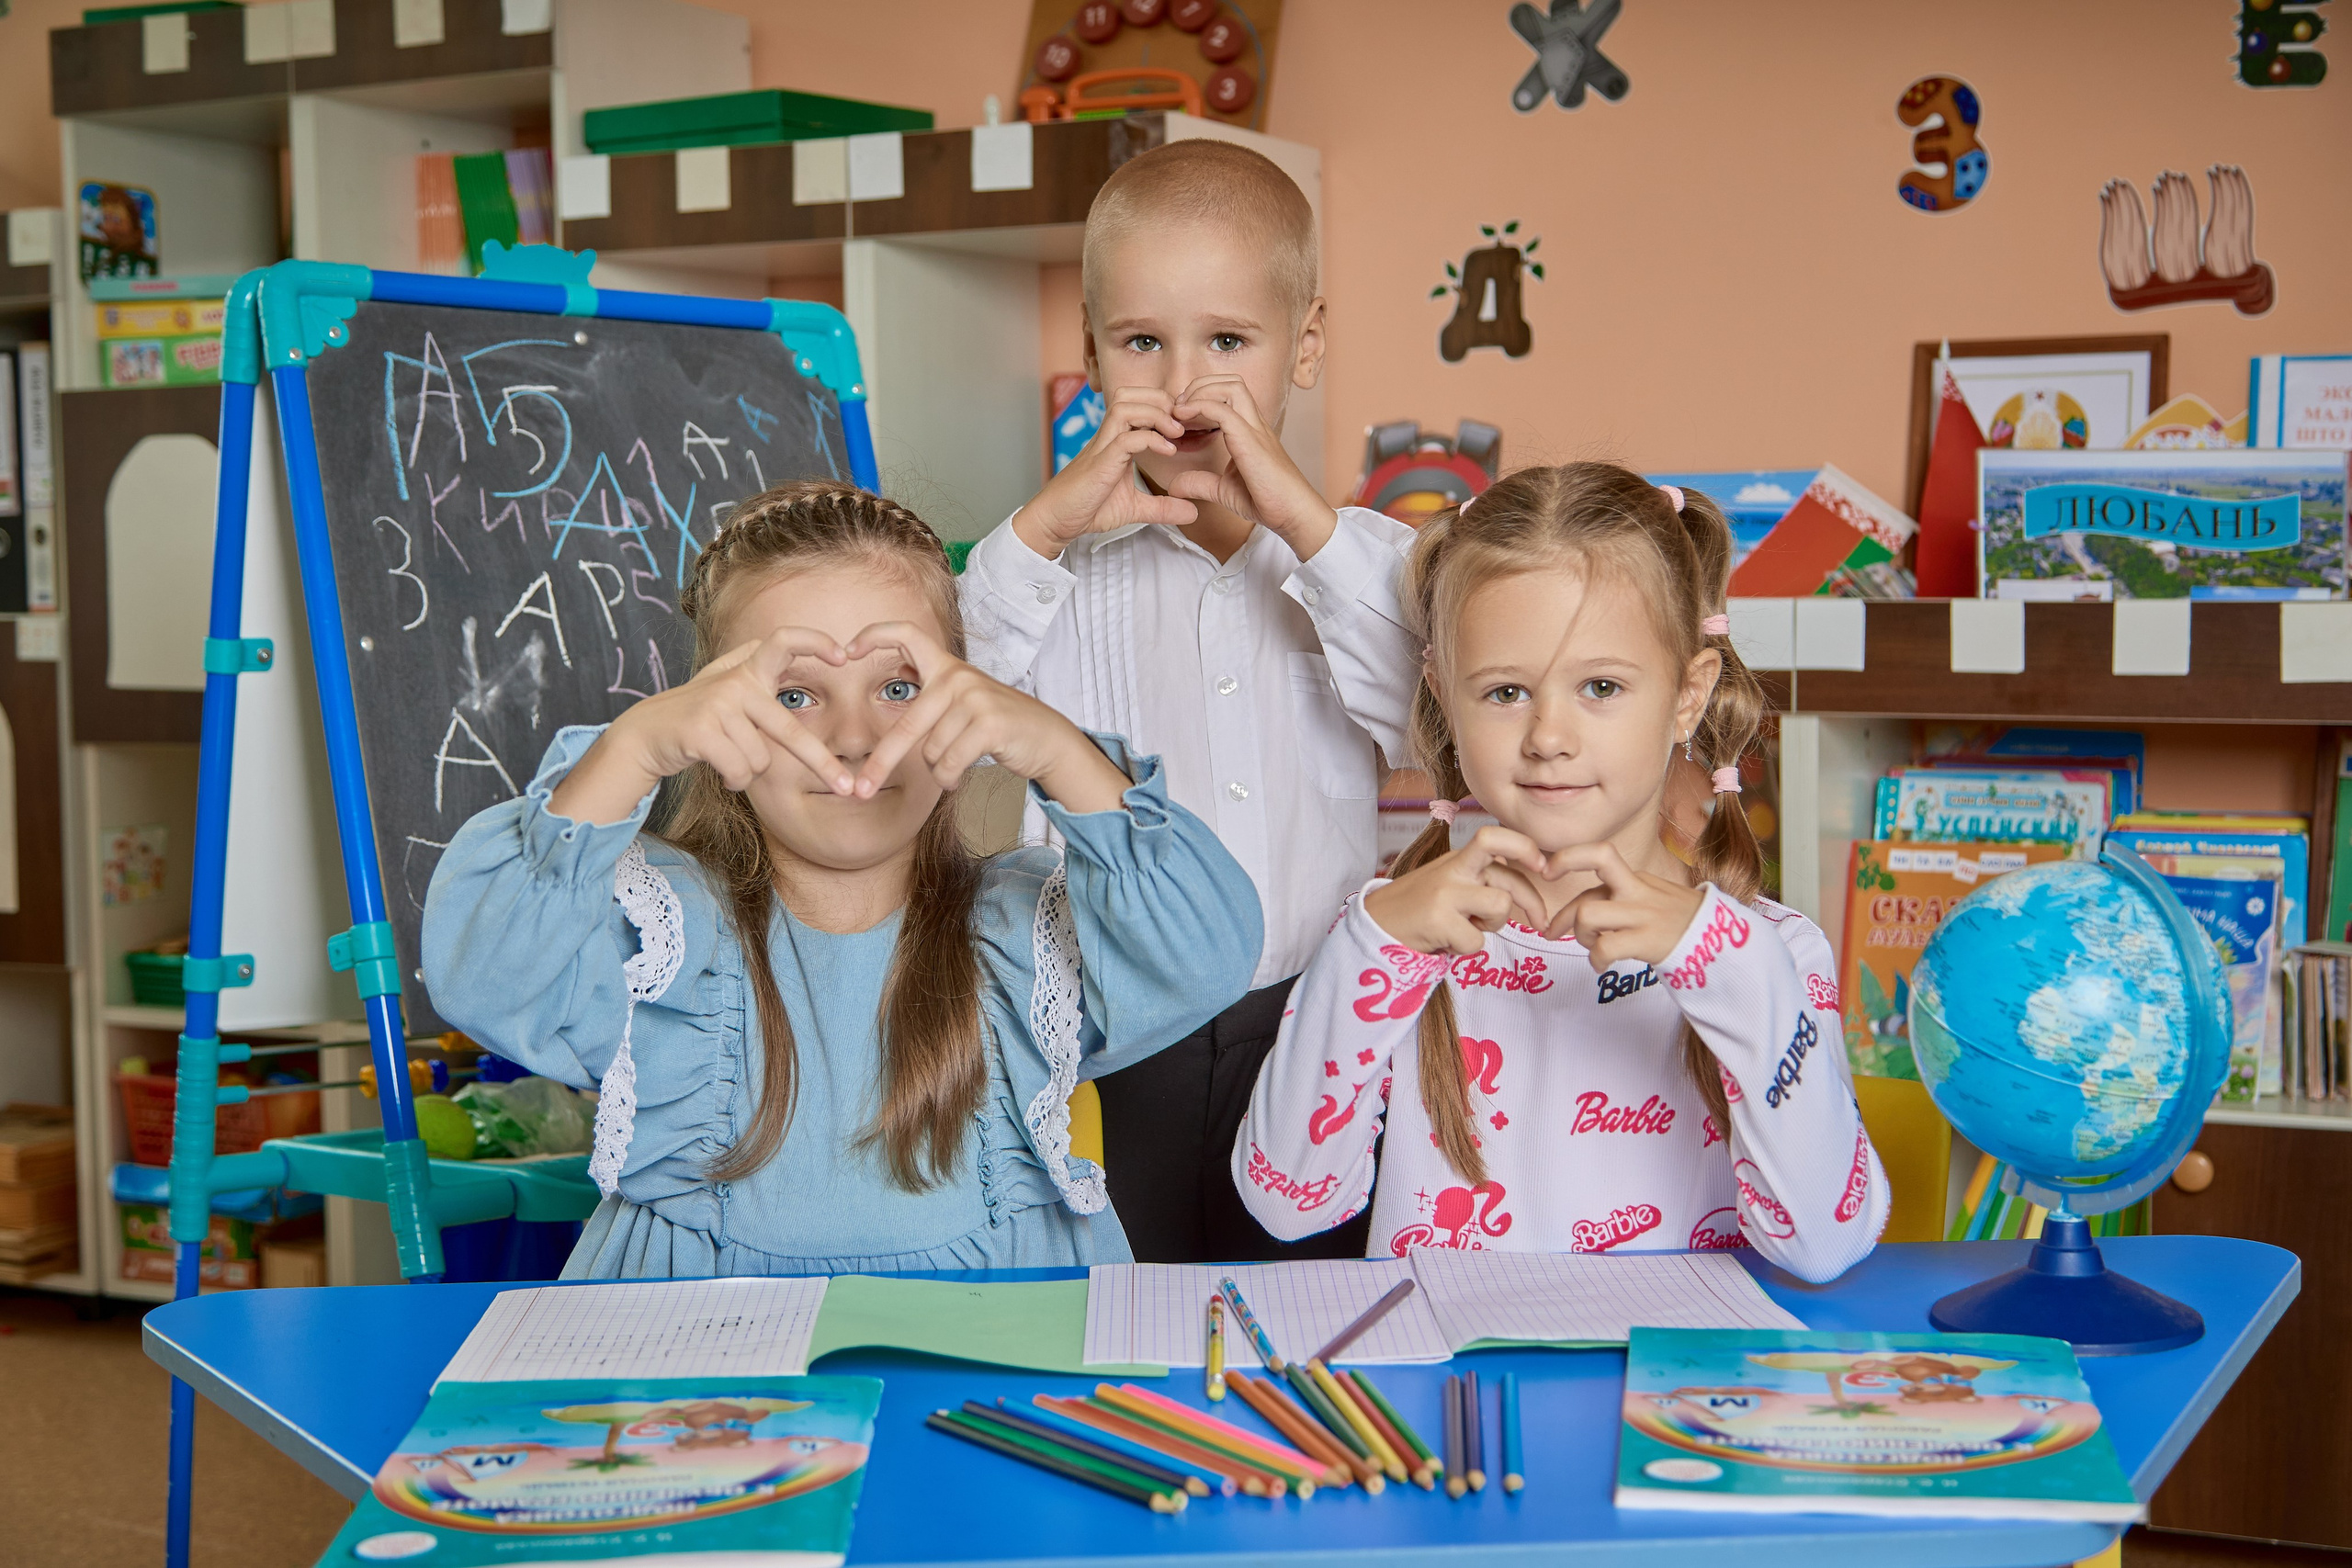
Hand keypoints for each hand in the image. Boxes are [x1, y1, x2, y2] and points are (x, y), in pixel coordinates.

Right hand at [551, 627, 853, 823]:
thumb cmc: (695, 716)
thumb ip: (756, 669)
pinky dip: (733, 780)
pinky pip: (740, 771)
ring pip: (760, 760)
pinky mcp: (702, 731)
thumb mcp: (724, 684)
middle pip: (790, 730)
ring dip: (746, 770)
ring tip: (725, 757)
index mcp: (746, 671)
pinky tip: (716, 768)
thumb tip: (794, 647)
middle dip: (822, 764)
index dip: (815, 642)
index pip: (784, 640)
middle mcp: (735, 683)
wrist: (644, 735)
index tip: (843, 657)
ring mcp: (718, 705)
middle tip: (847, 787)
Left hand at [846, 622, 1131, 812]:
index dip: (873, 635)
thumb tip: (898, 670)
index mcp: (947, 667)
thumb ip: (931, 690)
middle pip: (907, 726)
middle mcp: (958, 677)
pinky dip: (951, 778)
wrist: (1047, 739)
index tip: (845, 651)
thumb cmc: (999, 725)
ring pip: (930, 752)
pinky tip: (962, 774)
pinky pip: (949, 763)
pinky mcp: (988, 724)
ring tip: (959, 763)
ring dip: (940, 770)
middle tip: (860, 789)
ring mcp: (974, 698)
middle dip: (881, 763)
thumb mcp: (964, 700)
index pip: (905, 634)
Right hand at [1011, 387, 1198, 557]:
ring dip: (1156, 414)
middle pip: (1130, 394)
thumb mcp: (1134, 508)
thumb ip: (1162, 507)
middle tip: (1182, 422)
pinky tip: (1168, 451)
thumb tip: (1192, 511)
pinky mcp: (1100, 463)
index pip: (1138, 403)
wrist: (1055, 521)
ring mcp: (1102, 447)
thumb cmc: (1087, 509)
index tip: (1185, 425)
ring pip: (1125, 407)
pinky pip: (1126, 438)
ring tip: (1176, 432)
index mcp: (1116, 440)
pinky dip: (1151, 439)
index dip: (1164, 406)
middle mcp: (1108, 436)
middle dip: (1160, 399)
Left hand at [1161, 375, 1338, 558]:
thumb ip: (1200, 483)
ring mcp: (1255, 430)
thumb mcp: (1224, 490)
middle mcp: (1255, 424)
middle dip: (1200, 385)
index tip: (1180, 414)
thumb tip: (1174, 486)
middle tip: (1179, 407)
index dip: (1202, 396)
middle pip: (1231, 382)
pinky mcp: (1251, 442)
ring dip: (1201, 392)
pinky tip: (1184, 419)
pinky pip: (1224, 411)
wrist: (1294, 515)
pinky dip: (1201, 407)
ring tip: (1181, 410)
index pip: (1229, 394)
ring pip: (1232, 387)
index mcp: (1250, 431)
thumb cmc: (1268, 502)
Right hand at [1363, 826, 1554, 956]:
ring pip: (1499, 908)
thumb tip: (1526, 892)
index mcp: (1458, 860)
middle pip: (1508, 880)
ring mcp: (1445, 894)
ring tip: (1466, 928)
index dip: (1524, 848)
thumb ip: (1482, 881)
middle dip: (1533, 903)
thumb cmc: (1420, 909)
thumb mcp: (1451, 884)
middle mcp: (1453, 871)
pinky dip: (1465, 948)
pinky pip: (1476, 941)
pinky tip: (1445, 941)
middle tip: (1540, 921)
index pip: (1494, 838)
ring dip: (1492, 926)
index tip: (1542, 866)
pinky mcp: (1438, 920)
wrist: (1376, 925)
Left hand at [1544, 843, 1706, 969]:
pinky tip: (1603, 965)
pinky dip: (1596, 959)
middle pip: (1587, 892)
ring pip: (1588, 918)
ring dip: (1582, 937)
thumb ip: (1616, 895)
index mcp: (1635, 877)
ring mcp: (1641, 916)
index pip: (1597, 856)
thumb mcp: (1650, 895)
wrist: (1717, 937)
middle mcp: (1636, 891)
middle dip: (1561, 916)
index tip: (1546, 872)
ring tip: (1595, 947)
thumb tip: (1578, 909)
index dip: (1566, 859)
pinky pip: (1604, 947)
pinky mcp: (1647, 940)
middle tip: (1549, 933)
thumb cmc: (1678, 919)